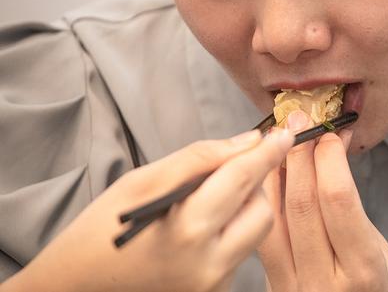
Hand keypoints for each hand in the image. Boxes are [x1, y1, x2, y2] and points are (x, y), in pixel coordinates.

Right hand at [2, 128, 293, 291]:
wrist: (78, 285)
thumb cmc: (101, 229)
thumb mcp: (143, 181)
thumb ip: (200, 159)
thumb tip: (247, 141)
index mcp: (187, 229)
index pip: (242, 179)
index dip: (267, 153)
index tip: (285, 133)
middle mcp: (208, 263)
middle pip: (261, 211)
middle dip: (254, 184)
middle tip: (228, 170)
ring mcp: (213, 284)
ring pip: (255, 233)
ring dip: (244, 207)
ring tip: (209, 200)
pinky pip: (240, 252)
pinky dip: (231, 230)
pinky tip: (203, 226)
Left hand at [258, 111, 387, 291]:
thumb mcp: (379, 253)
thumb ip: (349, 211)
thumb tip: (328, 155)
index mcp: (362, 273)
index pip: (337, 201)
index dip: (330, 158)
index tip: (329, 132)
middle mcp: (323, 284)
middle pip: (302, 204)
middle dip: (300, 155)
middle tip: (302, 122)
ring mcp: (292, 289)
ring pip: (272, 218)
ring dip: (275, 172)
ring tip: (279, 141)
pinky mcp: (273, 289)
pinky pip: (262, 237)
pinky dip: (264, 200)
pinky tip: (268, 177)